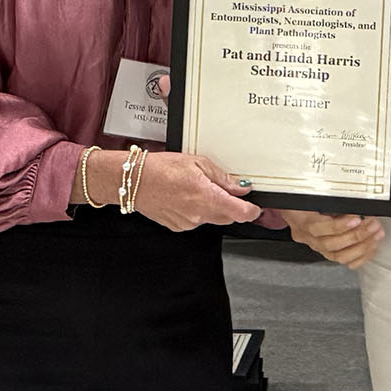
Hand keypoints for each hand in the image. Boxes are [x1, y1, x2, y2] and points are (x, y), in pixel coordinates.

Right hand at [96, 149, 259, 230]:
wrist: (134, 181)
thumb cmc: (160, 169)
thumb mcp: (197, 163)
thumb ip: (222, 178)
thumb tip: (240, 186)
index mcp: (207, 197)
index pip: (241, 213)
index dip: (252, 210)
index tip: (256, 206)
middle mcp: (199, 215)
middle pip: (228, 217)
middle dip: (232, 206)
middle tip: (226, 190)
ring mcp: (188, 223)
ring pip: (212, 219)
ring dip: (213, 208)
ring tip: (198, 189)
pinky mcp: (178, 226)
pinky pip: (196, 221)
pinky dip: (197, 211)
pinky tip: (186, 197)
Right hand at [283, 208, 385, 269]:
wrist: (294, 211)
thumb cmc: (304, 202)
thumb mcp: (313, 195)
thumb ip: (331, 200)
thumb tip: (355, 203)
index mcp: (303, 222)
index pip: (318, 228)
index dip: (338, 226)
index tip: (356, 218)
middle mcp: (309, 238)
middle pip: (331, 244)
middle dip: (356, 236)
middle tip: (372, 225)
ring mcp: (318, 248)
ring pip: (339, 256)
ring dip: (362, 247)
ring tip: (376, 235)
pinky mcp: (328, 254)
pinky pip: (345, 262)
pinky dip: (361, 256)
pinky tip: (371, 247)